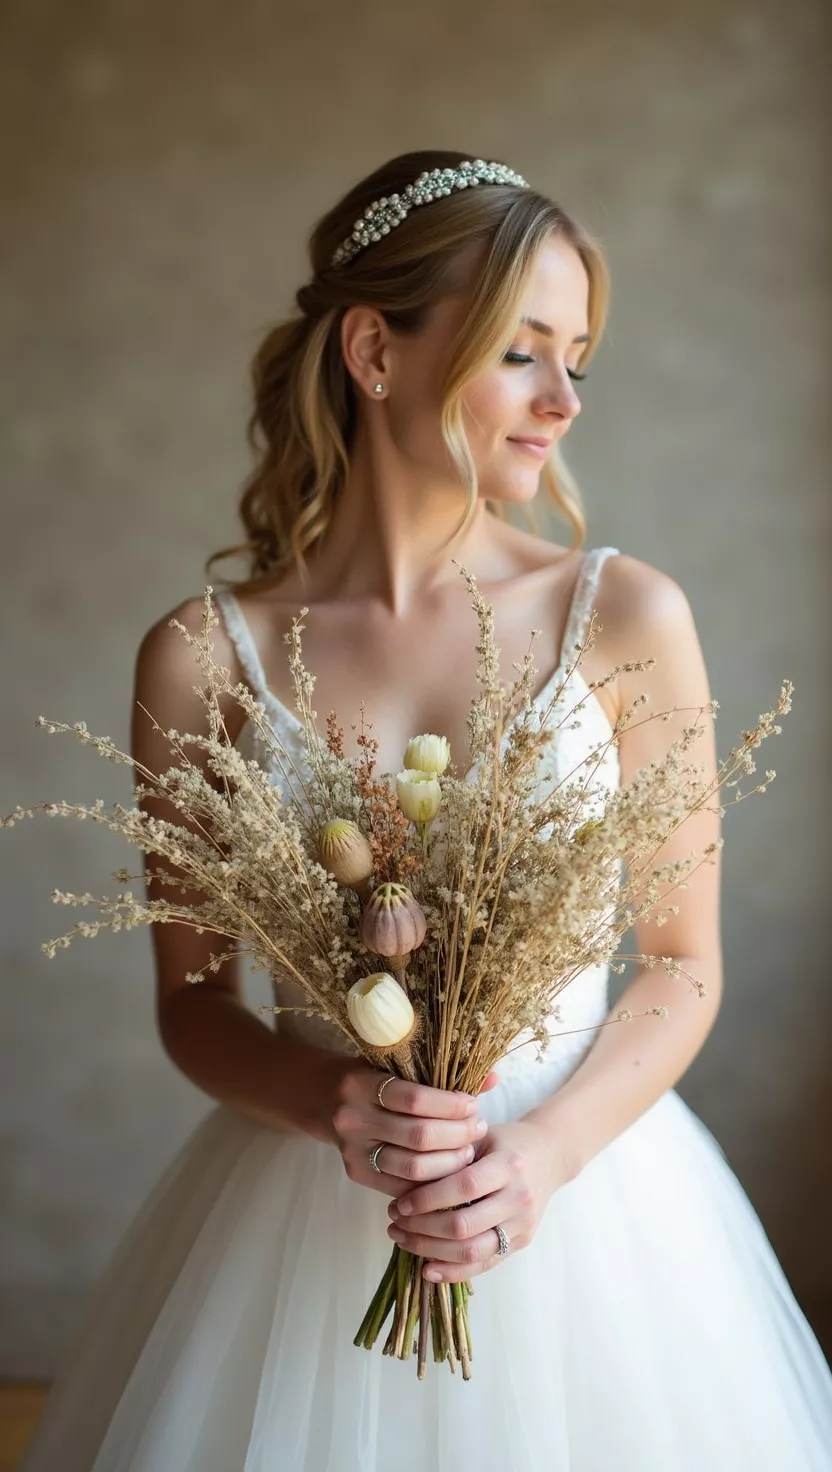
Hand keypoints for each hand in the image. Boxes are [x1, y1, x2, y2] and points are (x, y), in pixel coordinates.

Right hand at [330, 1065, 498, 1197]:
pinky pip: (402, 1186)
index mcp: (361, 1083)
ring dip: (449, 1163)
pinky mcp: (355, 1173)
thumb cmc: (370, 1075)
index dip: (451, 1105)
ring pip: (413, 1167)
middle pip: (419, 1137)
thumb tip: (493, 1077)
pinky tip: (449, 1173)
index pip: (416, 1100)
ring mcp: (351, 1150)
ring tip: (468, 1151)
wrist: (322, 1097)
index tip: (474, 1105)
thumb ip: (442, 1072)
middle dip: (457, 1136)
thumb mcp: (396, 1064)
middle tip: (478, 1130)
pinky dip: (430, 1183)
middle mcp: (352, 1118)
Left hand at [385, 1118, 564, 1281]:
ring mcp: (523, 1225)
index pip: (463, 1188)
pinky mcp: (521, 1243)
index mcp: (509, 1166)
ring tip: (403, 1240)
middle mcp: (519, 1198)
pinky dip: (453, 1272)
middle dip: (421, 1228)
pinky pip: (484, 1264)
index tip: (399, 1203)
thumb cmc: (507, 1142)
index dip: (427, 1199)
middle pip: (464, 1225)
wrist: (551, 1155)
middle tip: (393, 1222)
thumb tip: (405, 1180)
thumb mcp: (482, 1136)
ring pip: (472, 1251)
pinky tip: (426, 1269)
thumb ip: (452, 1155)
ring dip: (430, 1251)